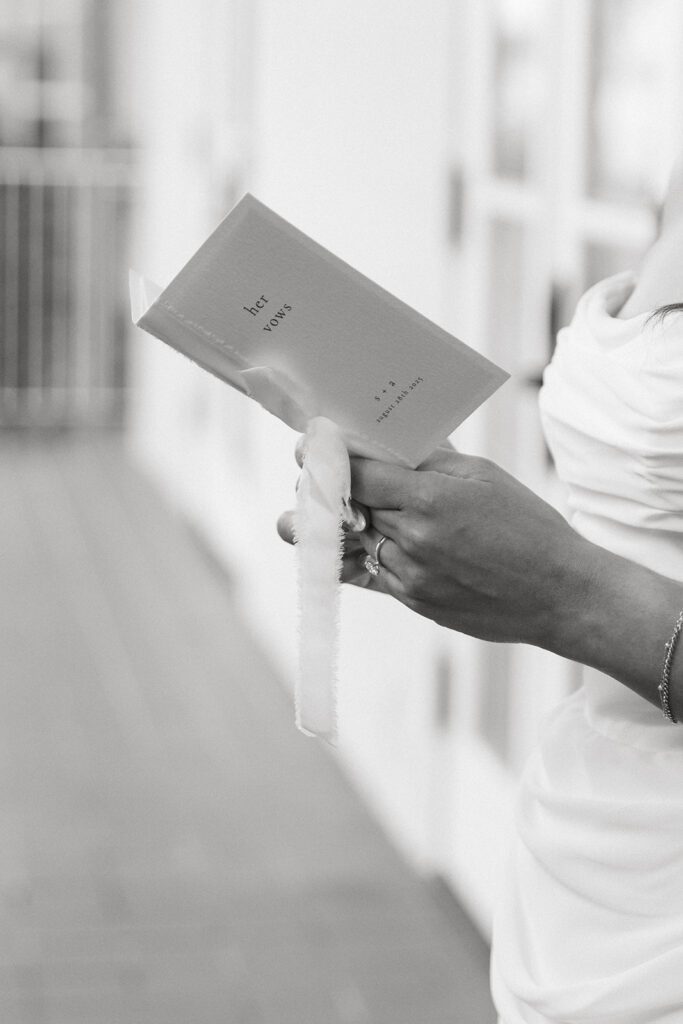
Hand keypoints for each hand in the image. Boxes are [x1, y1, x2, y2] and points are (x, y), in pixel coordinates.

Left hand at [277, 438, 682, 716]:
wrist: (559, 595)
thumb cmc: (528, 528)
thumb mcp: (482, 476)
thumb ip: (427, 460)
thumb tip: (384, 443)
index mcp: (428, 499)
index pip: (354, 474)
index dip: (325, 459)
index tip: (309, 447)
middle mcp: (411, 539)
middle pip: (342, 509)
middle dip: (325, 490)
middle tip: (315, 474)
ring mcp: (409, 576)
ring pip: (350, 543)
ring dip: (339, 525)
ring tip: (331, 509)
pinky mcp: (412, 601)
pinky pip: (369, 573)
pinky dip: (361, 554)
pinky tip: (362, 541)